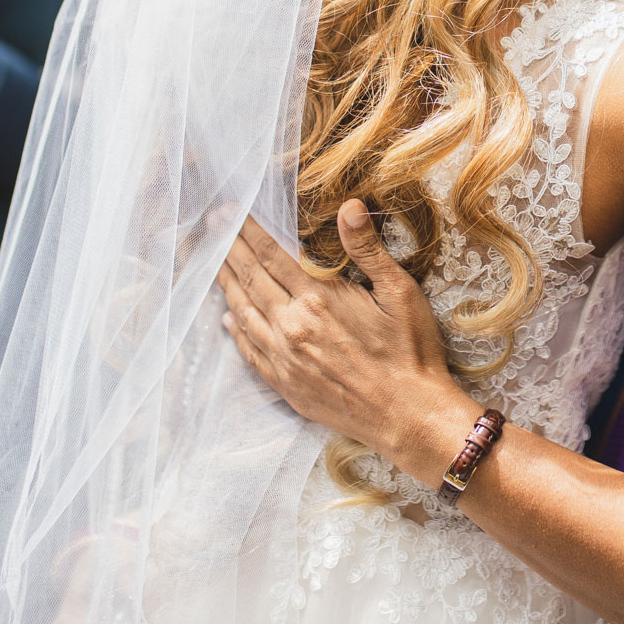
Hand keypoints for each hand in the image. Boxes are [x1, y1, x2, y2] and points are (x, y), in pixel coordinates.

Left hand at [217, 202, 474, 476]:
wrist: (409, 417)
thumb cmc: (410, 352)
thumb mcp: (399, 292)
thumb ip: (368, 249)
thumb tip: (348, 206)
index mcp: (318, 299)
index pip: (271, 255)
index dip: (248, 230)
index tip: (230, 211)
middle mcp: (292, 327)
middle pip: (251, 280)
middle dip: (230, 250)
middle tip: (213, 226)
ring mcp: (285, 359)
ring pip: (244, 314)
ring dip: (227, 286)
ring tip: (214, 263)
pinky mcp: (286, 386)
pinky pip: (250, 352)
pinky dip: (236, 331)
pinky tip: (228, 318)